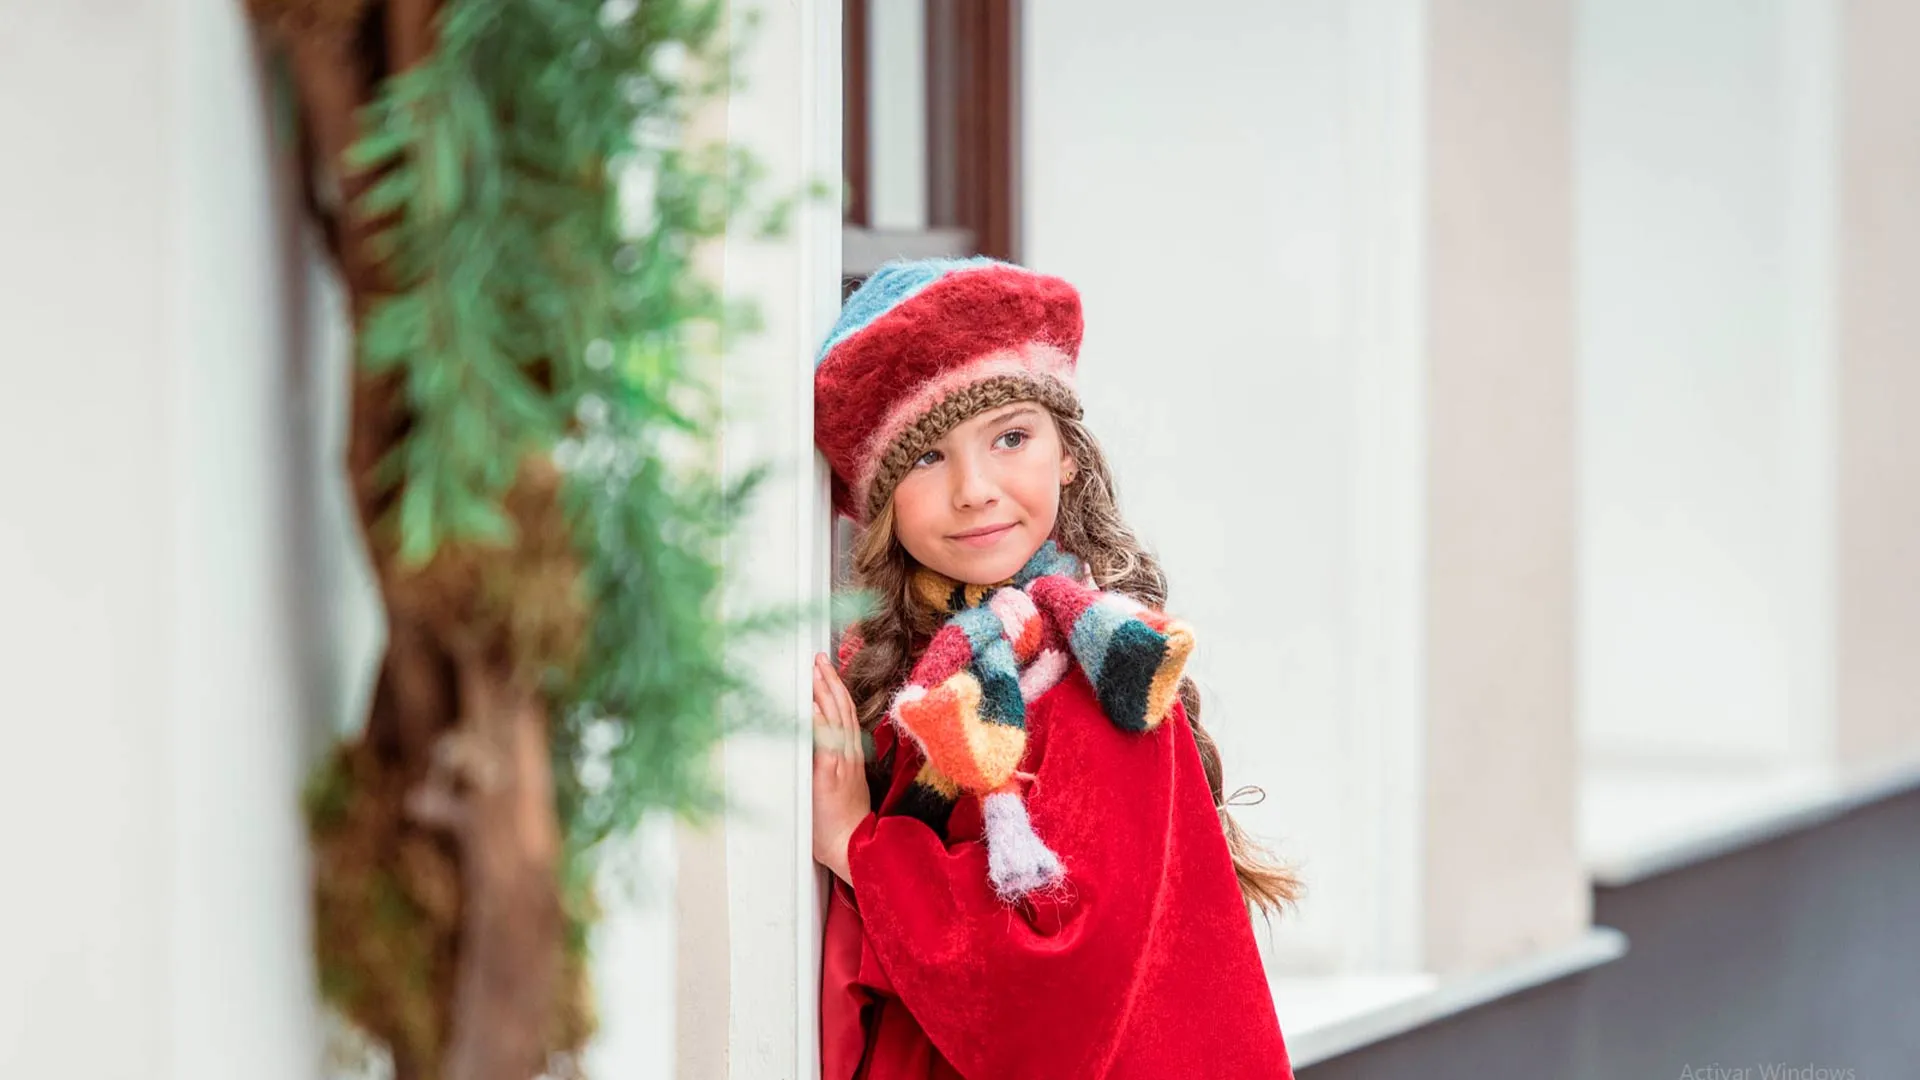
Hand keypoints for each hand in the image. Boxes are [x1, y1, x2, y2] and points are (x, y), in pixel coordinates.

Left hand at [811, 651, 870, 885]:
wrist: (853, 849)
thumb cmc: (844, 825)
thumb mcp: (840, 787)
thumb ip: (832, 765)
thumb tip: (814, 749)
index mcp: (852, 757)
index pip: (846, 715)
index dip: (837, 690)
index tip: (827, 671)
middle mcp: (849, 755)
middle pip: (841, 709)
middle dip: (830, 681)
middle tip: (819, 660)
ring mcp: (840, 763)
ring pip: (835, 718)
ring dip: (824, 691)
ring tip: (815, 670)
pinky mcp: (829, 775)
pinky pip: (824, 741)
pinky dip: (818, 720)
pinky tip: (810, 705)